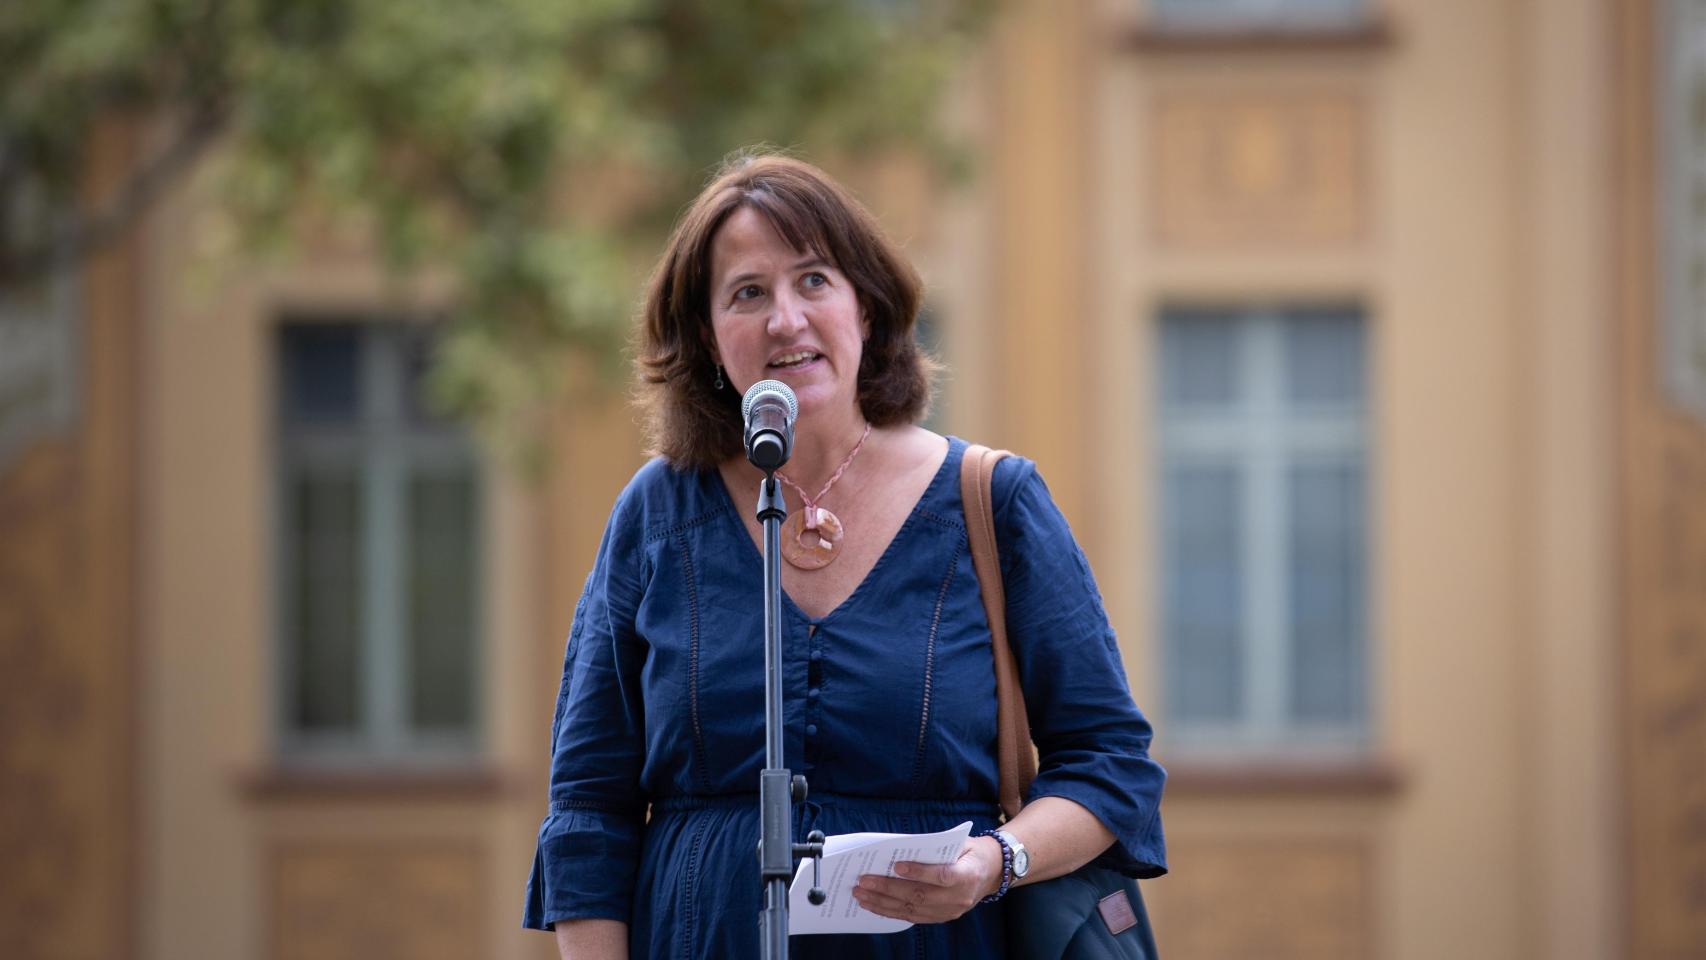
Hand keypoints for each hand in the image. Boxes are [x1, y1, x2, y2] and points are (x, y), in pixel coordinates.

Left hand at [851, 836, 1003, 923]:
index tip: (895, 866)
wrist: (992, 872)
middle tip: (864, 881)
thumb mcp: (961, 842)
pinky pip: (912, 917)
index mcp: (968, 875)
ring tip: (861, 894)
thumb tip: (899, 848)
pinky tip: (873, 905)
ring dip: (883, 903)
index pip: (941, 876)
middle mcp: (959, 897)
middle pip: (920, 895)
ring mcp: (950, 911)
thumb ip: (935, 847)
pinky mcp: (941, 918)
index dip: (918, 872)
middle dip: (888, 889)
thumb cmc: (971, 851)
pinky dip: (890, 911)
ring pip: (912, 909)